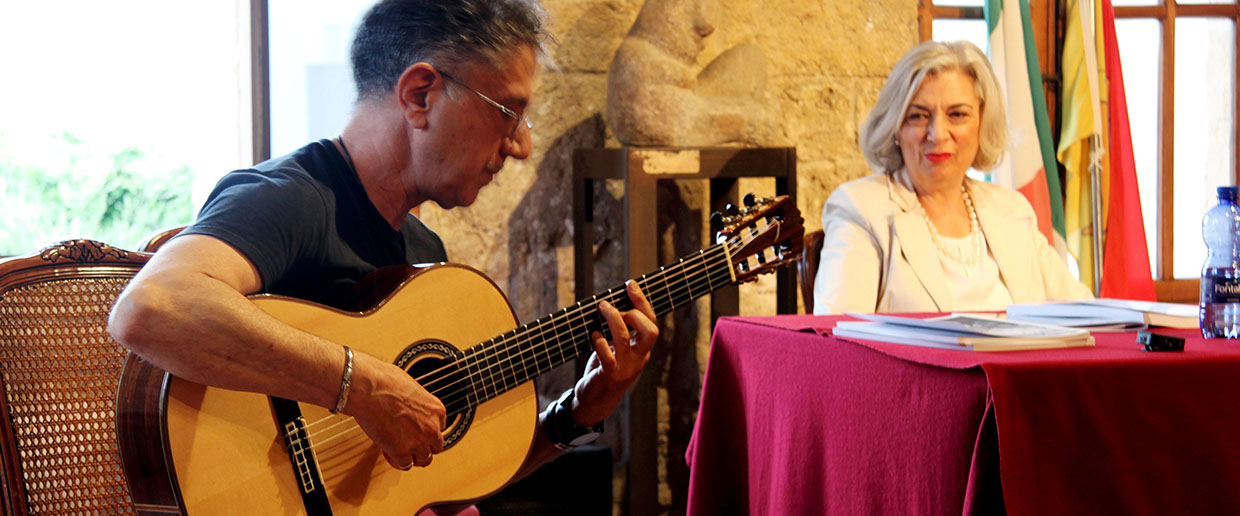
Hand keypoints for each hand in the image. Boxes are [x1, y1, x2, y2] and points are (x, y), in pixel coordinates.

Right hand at [343, 353, 446, 469]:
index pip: (439, 428)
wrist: (368, 388)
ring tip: (399, 449)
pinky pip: (404, 464)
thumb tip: (409, 406)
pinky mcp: (401, 452)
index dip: (426, 430)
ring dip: (412, 457)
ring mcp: (418, 441)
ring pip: (424, 460)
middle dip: (423, 446)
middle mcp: (432, 427)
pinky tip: (388, 451)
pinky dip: (396, 461)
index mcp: (437, 409)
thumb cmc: (384, 381)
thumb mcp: (411, 387)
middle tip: (409, 443)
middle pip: (436, 447)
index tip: (416, 429)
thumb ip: (416, 402)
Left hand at [572, 281, 658, 425]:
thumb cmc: (605, 370)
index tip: (631, 284)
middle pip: (650, 331)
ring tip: (602, 308)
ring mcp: (625, 367)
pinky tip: (593, 335)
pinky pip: (606, 354)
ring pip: (624, 338)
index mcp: (643, 350)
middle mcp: (638, 358)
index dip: (643, 302)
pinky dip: (599, 340)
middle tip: (614, 305)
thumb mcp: (617, 350)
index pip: (651, 323)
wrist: (595, 402)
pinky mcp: (609, 374)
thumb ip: (619, 332)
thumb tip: (612, 303)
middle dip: (635, 311)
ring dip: (613, 319)